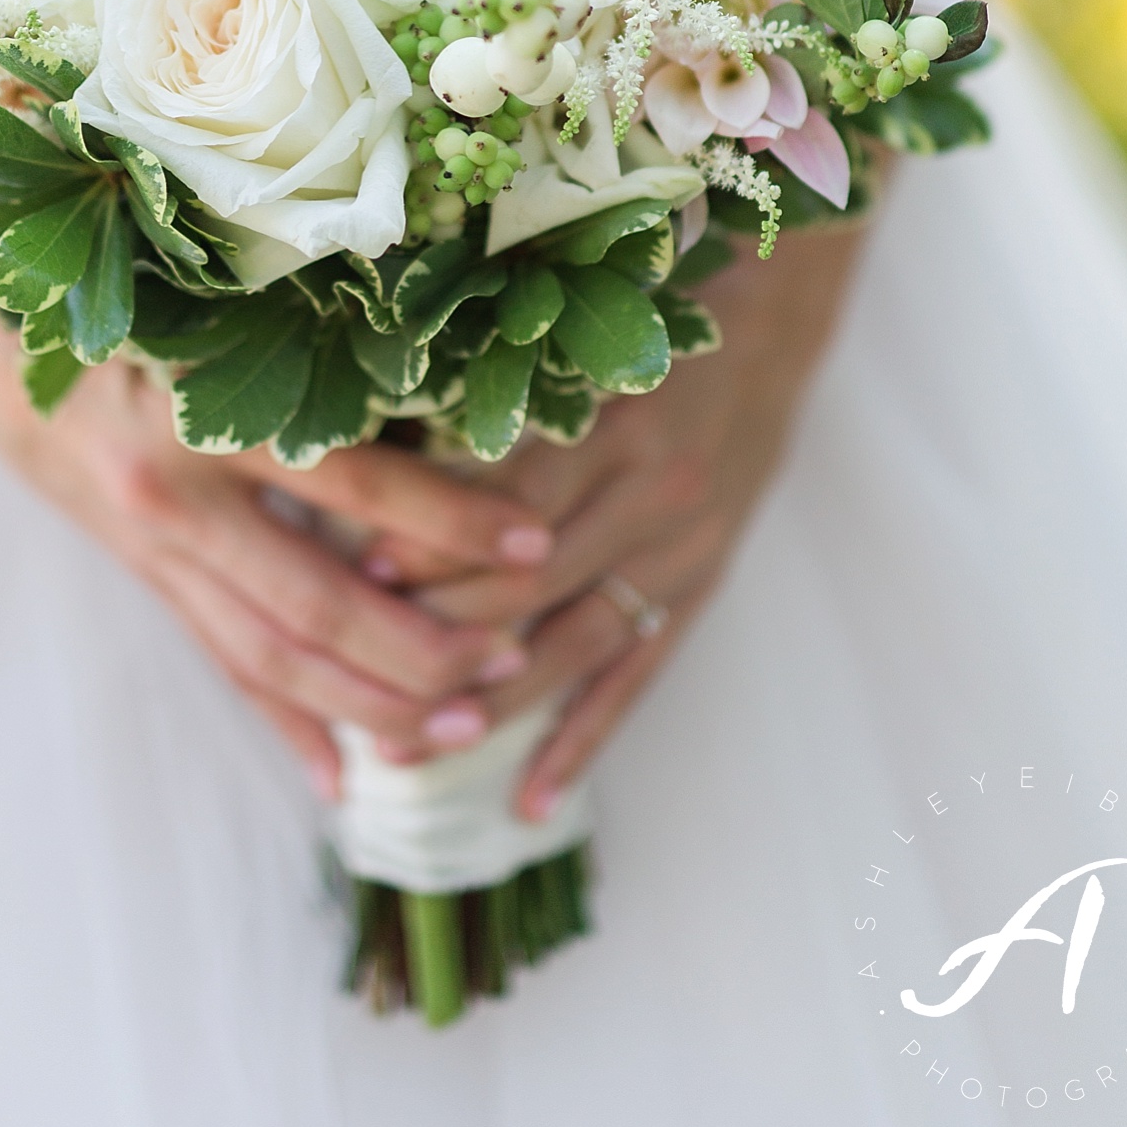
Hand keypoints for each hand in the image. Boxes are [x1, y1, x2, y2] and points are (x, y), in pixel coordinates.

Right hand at [0, 310, 556, 799]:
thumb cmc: (113, 283)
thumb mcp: (204, 294)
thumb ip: (299, 337)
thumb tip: (435, 364)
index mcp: (202, 408)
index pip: (352, 481)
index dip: (446, 517)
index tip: (534, 540)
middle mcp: (175, 493)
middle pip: (316, 603)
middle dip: (421, 647)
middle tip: (511, 664)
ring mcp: (154, 543)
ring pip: (273, 650)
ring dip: (368, 699)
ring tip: (457, 727)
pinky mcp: (142, 569)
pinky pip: (222, 657)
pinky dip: (284, 718)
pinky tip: (340, 776)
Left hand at [359, 219, 867, 815]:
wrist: (765, 334)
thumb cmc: (635, 326)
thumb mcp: (570, 341)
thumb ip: (490, 393)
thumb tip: (375, 446)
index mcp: (611, 417)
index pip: (513, 499)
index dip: (442, 541)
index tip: (366, 572)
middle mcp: (651, 489)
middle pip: (535, 583)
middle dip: (445, 633)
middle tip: (361, 676)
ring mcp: (681, 548)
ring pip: (576, 645)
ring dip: (495, 704)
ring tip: (415, 750)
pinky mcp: (700, 589)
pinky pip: (635, 679)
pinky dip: (582, 742)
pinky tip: (528, 800)